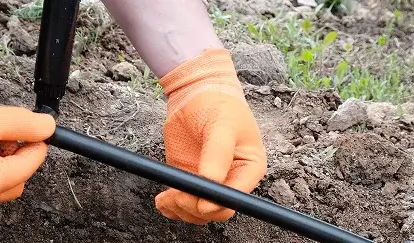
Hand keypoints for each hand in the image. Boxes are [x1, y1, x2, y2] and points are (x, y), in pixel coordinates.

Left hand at [155, 49, 266, 223]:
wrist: (196, 92)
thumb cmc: (217, 105)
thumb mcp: (221, 126)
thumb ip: (217, 155)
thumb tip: (211, 183)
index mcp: (249, 168)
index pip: (238, 197)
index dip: (218, 203)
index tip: (200, 201)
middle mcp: (231, 179)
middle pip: (217, 210)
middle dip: (196, 206)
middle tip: (178, 194)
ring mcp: (210, 182)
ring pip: (198, 211)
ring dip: (181, 209)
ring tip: (167, 196)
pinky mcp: (190, 179)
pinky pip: (182, 203)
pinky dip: (171, 206)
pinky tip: (163, 200)